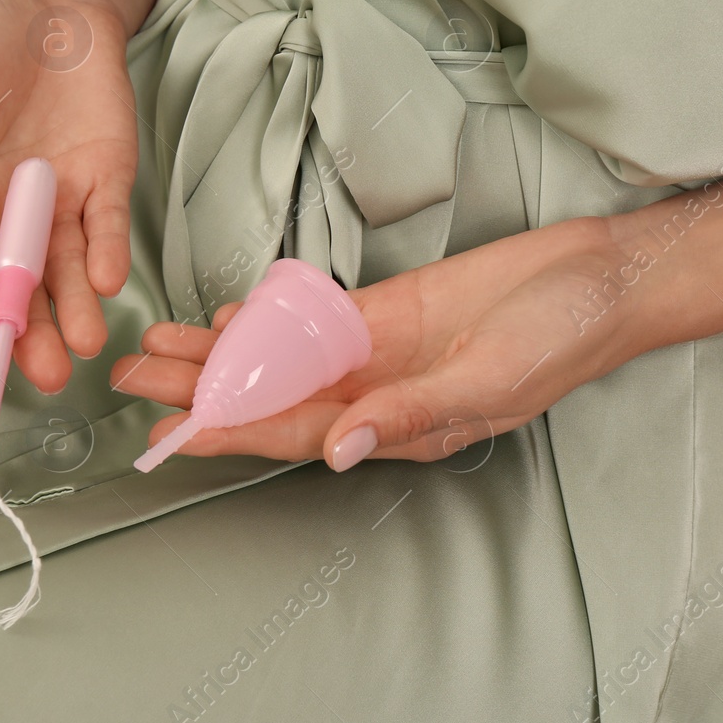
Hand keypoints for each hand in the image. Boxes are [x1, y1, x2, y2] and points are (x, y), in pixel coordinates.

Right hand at [0, 0, 161, 389]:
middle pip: (21, 283)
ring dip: (75, 306)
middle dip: (31, 330)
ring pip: (68, 266)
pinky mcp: (105, 176)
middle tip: (44, 374)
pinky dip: (106, 250)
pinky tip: (106, 281)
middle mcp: (10, 210)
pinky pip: (105, 222)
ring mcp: (61, 197)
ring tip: (81, 346)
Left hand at [110, 146, 722, 468]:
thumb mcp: (491, 376)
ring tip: (151, 346)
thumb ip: (415, 409)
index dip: (230, 430)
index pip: (296, 431)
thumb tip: (341, 446)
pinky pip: (312, 319)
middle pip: (270, 396)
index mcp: (399, 424)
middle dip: (199, 390)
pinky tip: (222, 316)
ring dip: (218, 355)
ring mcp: (378, 350)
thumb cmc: (559, 335)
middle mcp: (376, 393)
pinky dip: (267, 318)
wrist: (596, 276)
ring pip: (280, 357)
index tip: (167, 429)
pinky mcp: (386, 308)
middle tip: (126, 378)